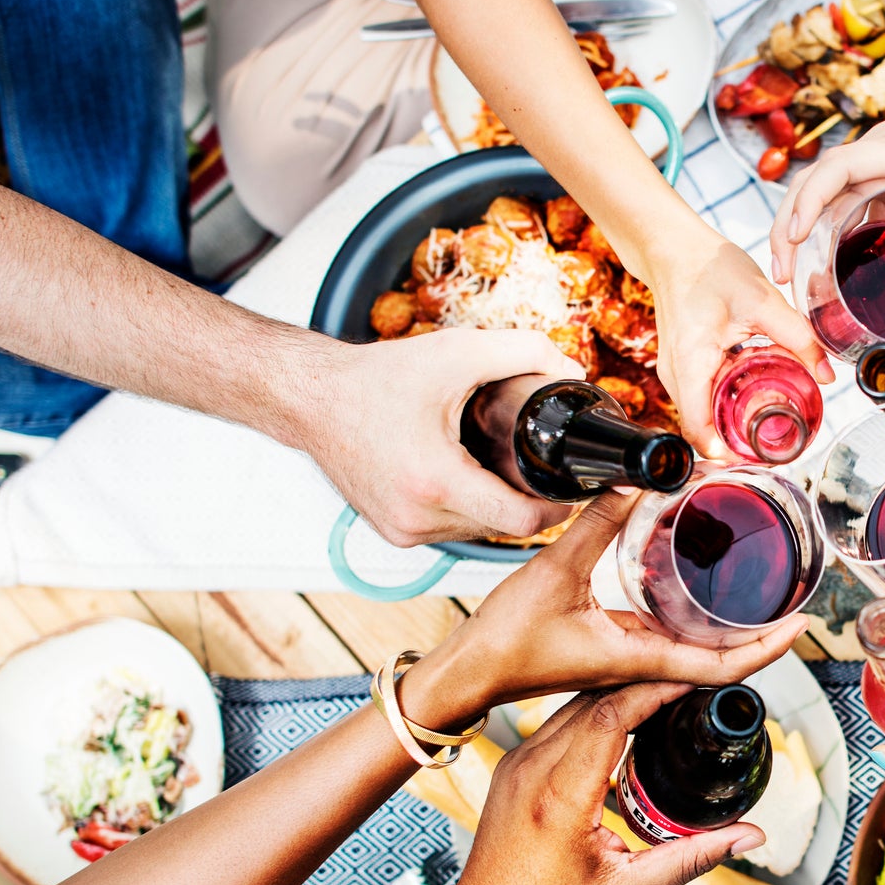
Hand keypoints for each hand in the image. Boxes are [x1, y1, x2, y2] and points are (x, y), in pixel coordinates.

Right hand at [302, 327, 581, 545]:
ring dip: (496, 506)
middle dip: (528, 499)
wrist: (312, 399)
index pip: (521, 521)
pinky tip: (467, 477)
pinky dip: (465, 508)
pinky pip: (450, 529)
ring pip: (477, 530)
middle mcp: (416, 516)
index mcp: (435, 480)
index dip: (557, 506)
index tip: (570, 485)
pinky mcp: (393, 533)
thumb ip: (524, 352)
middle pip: (504, 527)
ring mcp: (402, 530)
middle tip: (541, 465)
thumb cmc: (375, 378)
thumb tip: (572, 370)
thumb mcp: (458, 352)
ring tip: (500, 466)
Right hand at [415, 487, 803, 709]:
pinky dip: (692, 621)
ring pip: (693, 652)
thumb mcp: (554, 570)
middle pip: (719, 660)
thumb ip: (595, 523)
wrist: (466, 674)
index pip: (722, 666)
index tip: (801, 625)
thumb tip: (637, 482)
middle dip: (761, 636)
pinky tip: (694, 593)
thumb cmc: (504, 639)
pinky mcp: (609, 651)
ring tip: (759, 595)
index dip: (768, 649)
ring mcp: (625, 661)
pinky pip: (665, 640)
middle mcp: (639, 665)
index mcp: (637, 658)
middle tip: (793, 601)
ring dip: (730, 630)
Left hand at [454, 683, 764, 884]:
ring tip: (666, 695)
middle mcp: (530, 769)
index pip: (610, 715)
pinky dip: (596, 712)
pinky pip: (558, 721)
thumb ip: (694, 857)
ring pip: (574, 704)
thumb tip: (749, 836)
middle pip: (595, 699)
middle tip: (690, 684)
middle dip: (645, 683)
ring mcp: (516, 763)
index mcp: (559, 797)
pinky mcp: (512, 766)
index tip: (691, 681)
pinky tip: (627, 721)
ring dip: (620, 694)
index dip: (655, 690)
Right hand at [648, 227, 830, 455]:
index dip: (729, 454)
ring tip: (770, 421)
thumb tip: (826, 374)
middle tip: (778, 444)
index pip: (700, 431)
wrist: (674, 247)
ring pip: (703, 414)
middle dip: (737, 442)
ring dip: (732, 421)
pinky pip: (702, 396)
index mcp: (690, 364)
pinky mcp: (681, 365)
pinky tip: (753, 392)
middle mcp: (674, 375)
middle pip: (703, 429)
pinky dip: (726, 401)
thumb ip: (797, 336)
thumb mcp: (762, 301)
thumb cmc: (709, 268)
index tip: (762, 458)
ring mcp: (674, 371)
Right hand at [767, 70, 884, 302]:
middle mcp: (874, 150)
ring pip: (821, 188)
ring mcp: (874, 156)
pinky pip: (846, 193)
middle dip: (786, 225)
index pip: (834, 171)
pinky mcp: (882, 164)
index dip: (809, 202)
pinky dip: (832, 222)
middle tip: (778, 273)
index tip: (796, 237)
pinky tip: (835, 257)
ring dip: (799, 223)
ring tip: (790, 270)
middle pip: (810, 182)